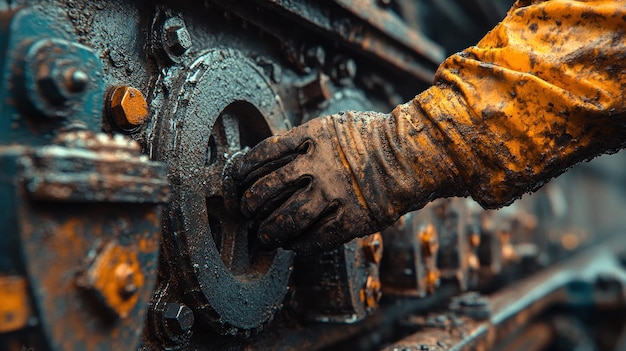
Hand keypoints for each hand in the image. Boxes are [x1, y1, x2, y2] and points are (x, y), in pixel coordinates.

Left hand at [235, 114, 380, 254]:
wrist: (413, 155)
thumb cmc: (373, 139)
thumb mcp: (334, 126)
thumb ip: (304, 142)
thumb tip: (272, 162)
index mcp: (311, 137)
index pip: (262, 156)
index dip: (244, 173)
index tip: (236, 184)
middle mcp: (318, 165)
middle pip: (267, 190)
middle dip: (251, 206)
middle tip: (248, 213)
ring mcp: (334, 193)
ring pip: (287, 219)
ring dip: (270, 231)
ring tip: (265, 236)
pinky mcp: (352, 219)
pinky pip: (316, 238)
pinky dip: (299, 245)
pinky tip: (293, 246)